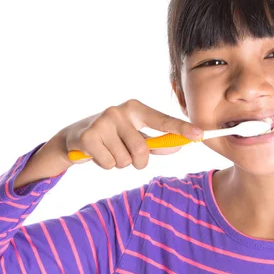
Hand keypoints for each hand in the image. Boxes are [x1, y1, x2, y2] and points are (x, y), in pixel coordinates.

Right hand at [56, 99, 202, 169]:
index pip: (163, 120)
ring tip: (108, 151)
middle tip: (126, 155)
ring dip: (119, 163)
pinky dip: (105, 165)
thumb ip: (156, 144)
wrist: (73, 137)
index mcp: (134, 108)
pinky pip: (109, 164)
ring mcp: (102, 123)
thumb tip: (176, 148)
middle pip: (142, 151)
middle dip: (137, 162)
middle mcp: (119, 111)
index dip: (182, 129)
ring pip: (125, 161)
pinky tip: (96, 154)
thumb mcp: (134, 137)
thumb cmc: (112, 136)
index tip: (200, 135)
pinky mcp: (88, 137)